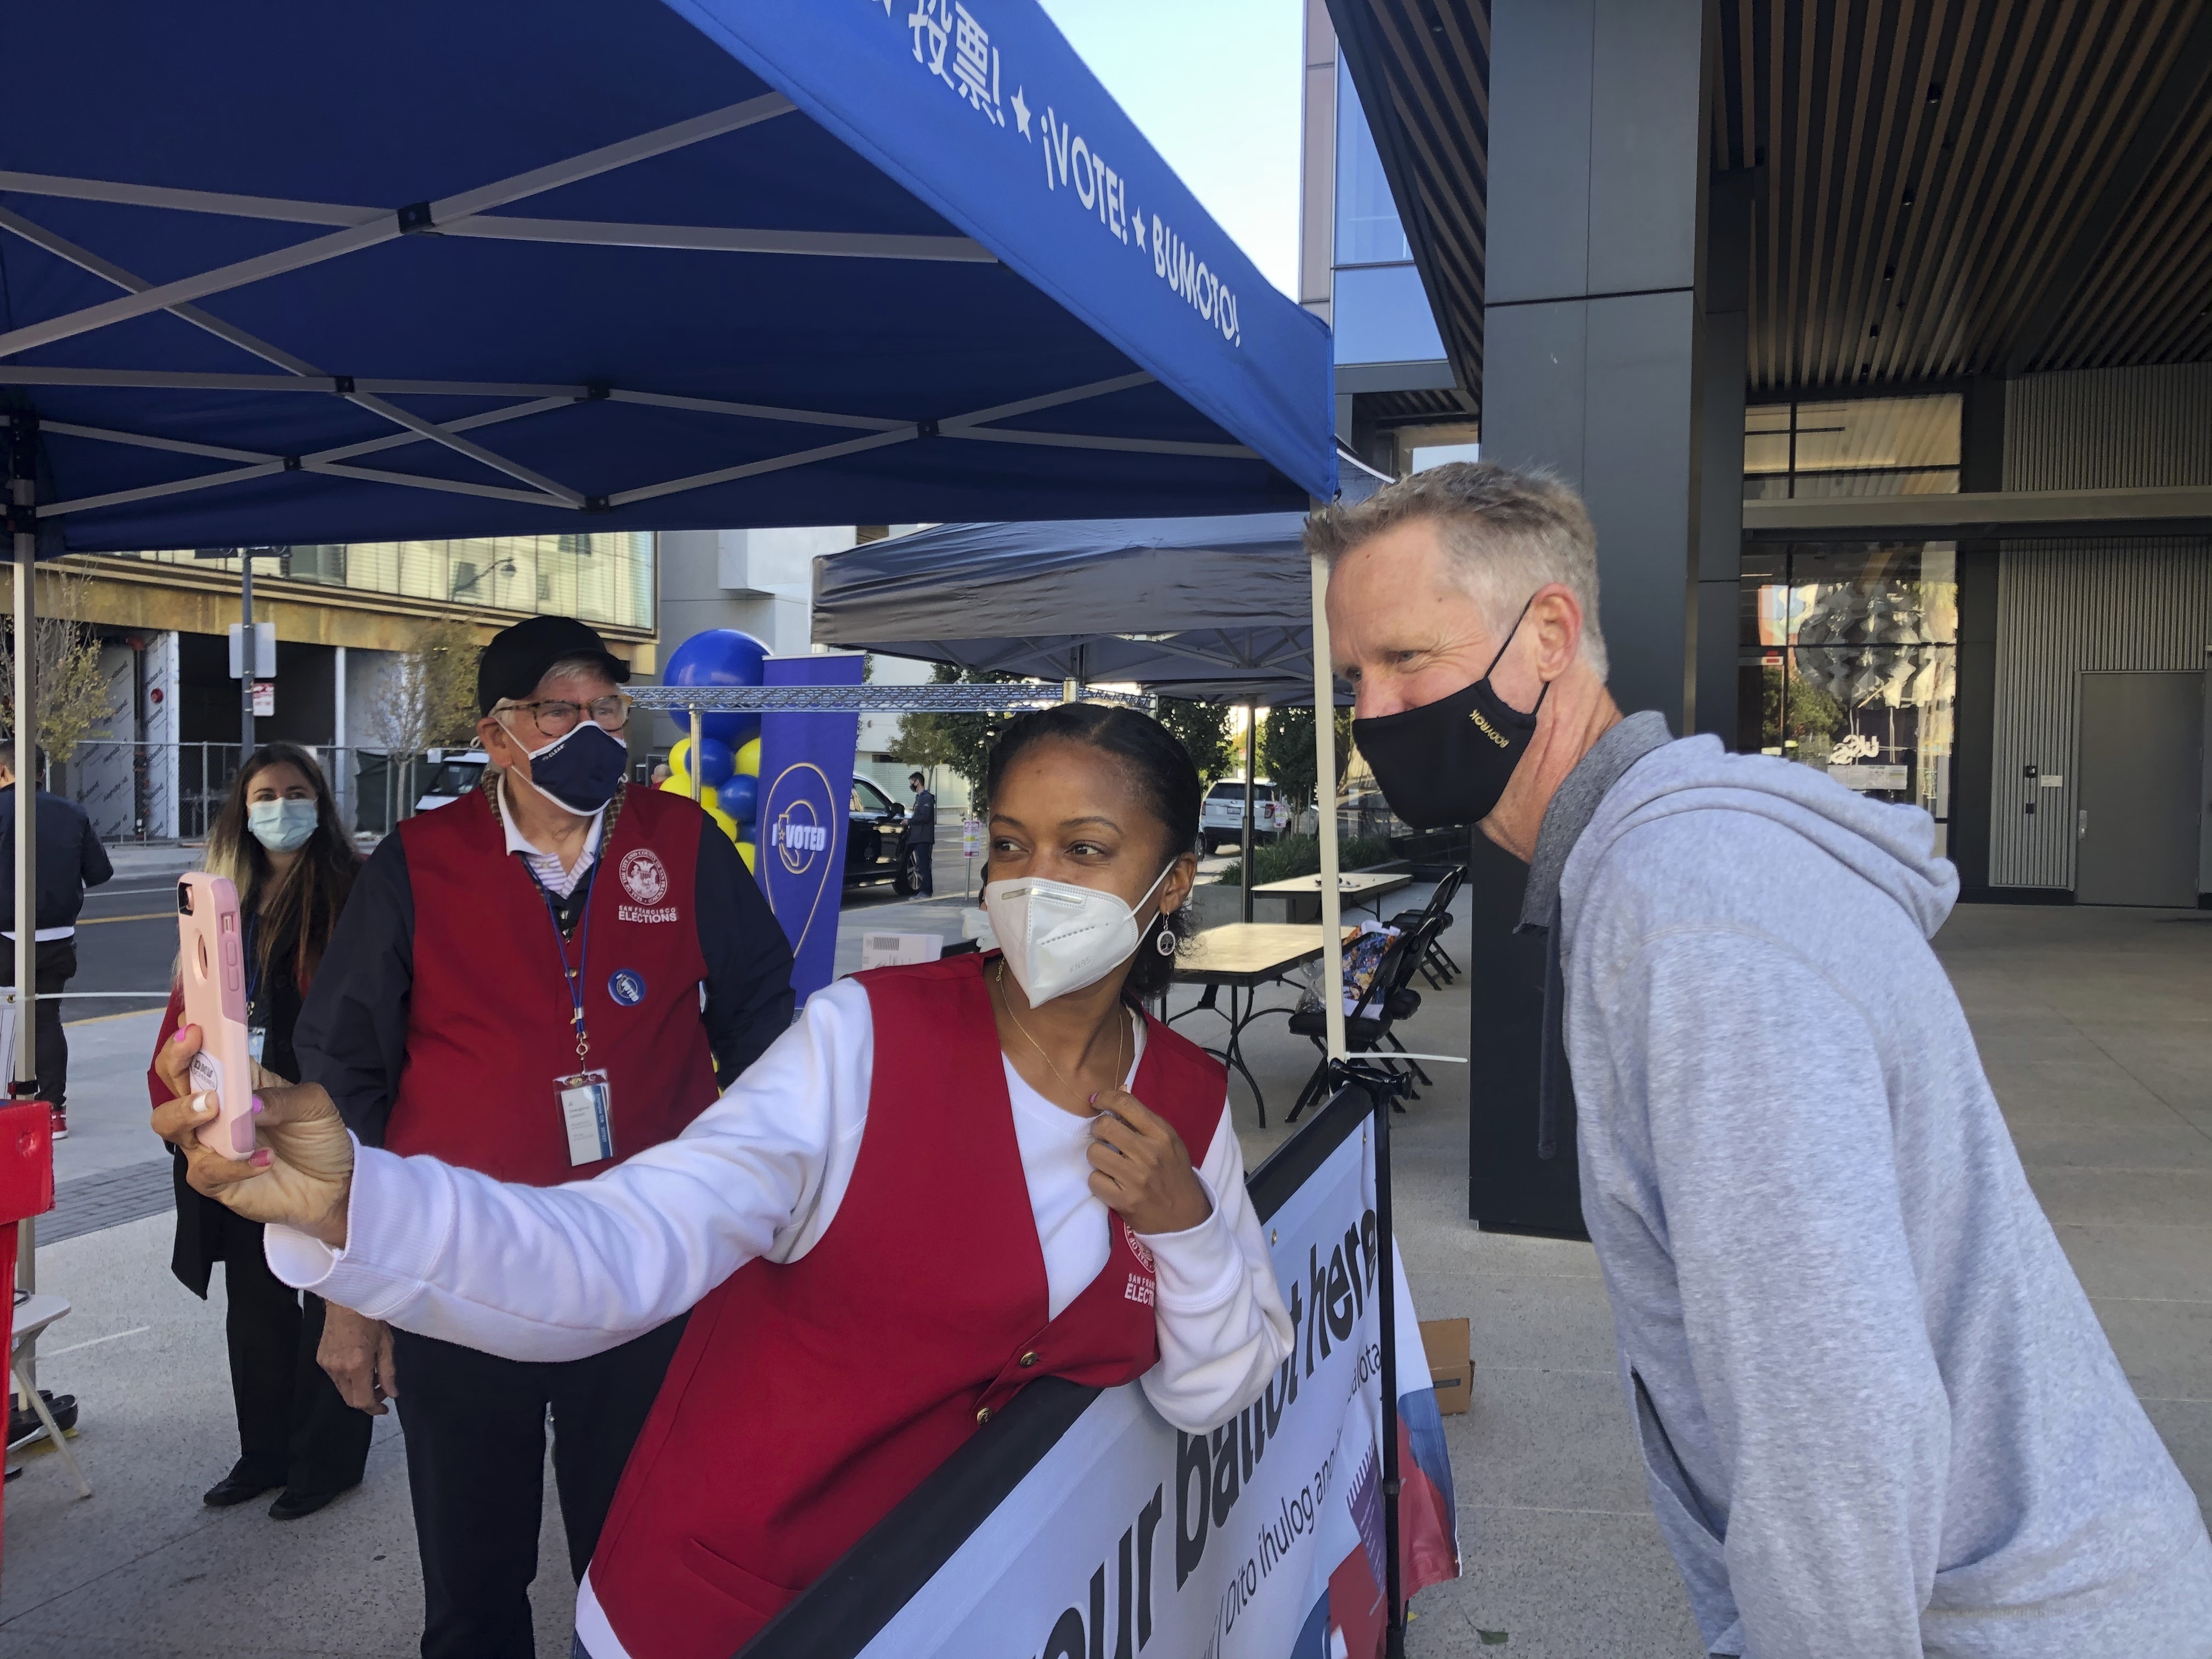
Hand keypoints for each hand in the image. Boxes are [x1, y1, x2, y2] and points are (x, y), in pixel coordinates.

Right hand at [151, 1024, 353, 1245]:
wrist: (333, 1184)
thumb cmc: (317, 1138)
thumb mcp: (313, 1105)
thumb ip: (282, 1097)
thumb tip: (248, 1102)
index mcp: (236, 1081)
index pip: (201, 1052)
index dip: (189, 1034)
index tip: (192, 1020)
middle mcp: (214, 1110)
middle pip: (171, 1081)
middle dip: (175, 1061)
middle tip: (193, 1050)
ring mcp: (209, 1144)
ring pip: (170, 1124)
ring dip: (187, 1111)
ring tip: (216, 1107)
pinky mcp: (214, 1180)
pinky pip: (205, 1170)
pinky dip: (232, 1164)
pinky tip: (263, 1160)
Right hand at [319, 1306, 396, 1414]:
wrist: (346, 1300)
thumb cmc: (372, 1319)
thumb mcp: (387, 1345)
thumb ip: (388, 1373)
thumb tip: (392, 1394)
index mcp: (356, 1366)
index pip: (362, 1401)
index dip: (374, 1409)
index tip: (384, 1408)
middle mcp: (338, 1369)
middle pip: (350, 1399)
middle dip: (367, 1399)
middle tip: (381, 1390)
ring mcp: (326, 1365)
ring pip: (342, 1389)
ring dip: (357, 1388)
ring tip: (372, 1373)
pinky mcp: (320, 1359)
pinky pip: (335, 1377)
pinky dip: (348, 1378)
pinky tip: (358, 1365)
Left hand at [1086, 1089, 1211, 1235]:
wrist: (1185, 1217)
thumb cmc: (1174, 1173)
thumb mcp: (1169, 1141)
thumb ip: (1144, 1120)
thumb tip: (1118, 1092)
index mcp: (1162, 1135)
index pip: (1126, 1104)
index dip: (1105, 1097)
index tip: (1096, 1100)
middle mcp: (1149, 1154)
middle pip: (1104, 1126)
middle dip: (1097, 1129)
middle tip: (1102, 1135)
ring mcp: (1136, 1178)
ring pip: (1094, 1152)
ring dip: (1097, 1156)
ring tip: (1108, 1161)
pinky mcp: (1124, 1200)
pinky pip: (1094, 1180)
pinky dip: (1098, 1180)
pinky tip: (1110, 1182)